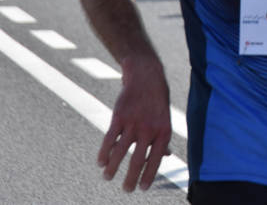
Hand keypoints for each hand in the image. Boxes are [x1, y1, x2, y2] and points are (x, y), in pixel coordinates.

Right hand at [98, 56, 171, 191]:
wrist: (146, 76)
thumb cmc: (157, 101)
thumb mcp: (166, 119)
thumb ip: (163, 138)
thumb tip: (166, 156)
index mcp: (163, 132)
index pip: (157, 160)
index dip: (149, 175)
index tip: (142, 188)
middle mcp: (149, 129)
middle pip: (138, 160)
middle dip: (131, 178)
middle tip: (126, 190)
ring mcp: (133, 123)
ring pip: (121, 152)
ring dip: (113, 168)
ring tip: (108, 178)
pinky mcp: (119, 117)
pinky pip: (110, 139)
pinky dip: (104, 152)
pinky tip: (101, 162)